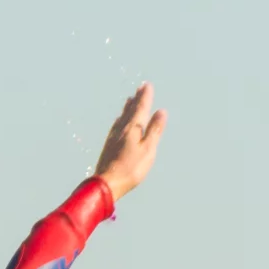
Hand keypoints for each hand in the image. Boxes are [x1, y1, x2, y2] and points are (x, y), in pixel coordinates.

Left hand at [94, 83, 167, 201]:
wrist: (106, 184)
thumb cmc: (131, 169)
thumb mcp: (148, 149)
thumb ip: (154, 130)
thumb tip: (161, 111)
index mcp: (133, 129)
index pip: (141, 108)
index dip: (145, 96)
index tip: (148, 85)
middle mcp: (122, 129)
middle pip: (130, 110)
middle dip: (137, 98)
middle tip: (140, 87)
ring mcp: (113, 137)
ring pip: (122, 117)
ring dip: (127, 107)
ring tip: (130, 99)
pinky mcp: (108, 146)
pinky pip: (116, 126)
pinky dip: (120, 119)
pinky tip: (118, 121)